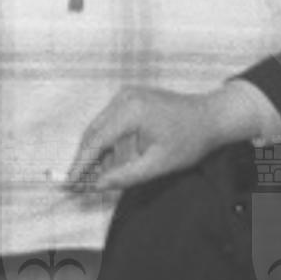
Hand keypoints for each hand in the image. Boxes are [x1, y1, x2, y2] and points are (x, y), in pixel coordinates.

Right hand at [64, 81, 272, 195]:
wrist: (210, 117)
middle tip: (75, 183)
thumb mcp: (158, 164)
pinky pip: (110, 121)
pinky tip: (106, 161)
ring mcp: (127, 95)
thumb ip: (126, 176)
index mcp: (131, 111)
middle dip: (83, 159)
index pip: (96, 141)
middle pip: (93, 132)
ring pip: (99, 127)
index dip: (81, 164)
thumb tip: (99, 185)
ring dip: (94, 151)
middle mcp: (124, 97)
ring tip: (89, 176)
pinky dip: (106, 141)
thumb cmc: (189, 139)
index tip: (70, 183)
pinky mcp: (130, 98)